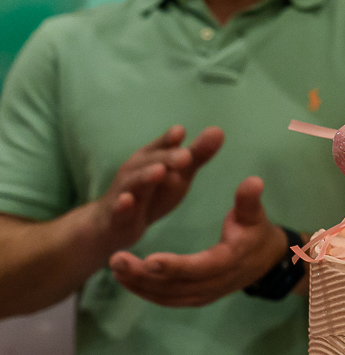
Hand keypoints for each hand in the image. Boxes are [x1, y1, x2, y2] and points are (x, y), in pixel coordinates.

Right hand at [92, 125, 223, 253]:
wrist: (115, 224)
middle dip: (167, 158)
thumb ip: (197, 155)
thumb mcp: (178, 174)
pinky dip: (122, 204)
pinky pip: (118, 209)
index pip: (161, 145)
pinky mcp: (117, 215)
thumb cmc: (152, 193)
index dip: (169, 138)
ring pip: (134, 182)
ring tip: (160, 172)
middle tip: (186, 157)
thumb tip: (218, 130)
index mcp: (151, 158)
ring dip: (145, 176)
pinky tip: (126, 201)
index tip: (180, 131)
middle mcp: (135, 170)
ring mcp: (124, 192)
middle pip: (151, 162)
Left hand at [109, 176, 289, 306]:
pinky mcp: (197, 297)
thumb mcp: (255, 214)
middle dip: (144, 276)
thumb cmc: (257, 232)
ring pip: (168, 295)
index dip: (175, 266)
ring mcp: (205, 294)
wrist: (268, 260)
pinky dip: (145, 292)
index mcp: (229, 261)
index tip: (149, 258)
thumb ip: (249, 200)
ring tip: (115, 266)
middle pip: (176, 286)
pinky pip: (168, 299)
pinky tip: (125, 279)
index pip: (199, 267)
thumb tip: (253, 181)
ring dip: (139, 284)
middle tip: (116, 259)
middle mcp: (215, 282)